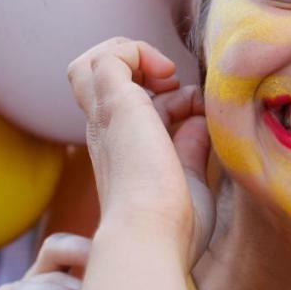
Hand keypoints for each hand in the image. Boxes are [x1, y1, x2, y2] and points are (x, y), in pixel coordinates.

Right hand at [66, 38, 212, 267]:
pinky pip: (109, 55)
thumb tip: (198, 119)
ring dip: (134, 57)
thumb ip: (190, 145)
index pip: (127, 106)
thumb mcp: (188, 177)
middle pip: (97, 79)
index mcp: (119, 151)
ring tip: (166, 80)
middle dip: (139, 69)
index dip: (165, 98)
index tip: (193, 116)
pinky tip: (166, 78)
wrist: (152, 237)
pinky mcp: (114, 105)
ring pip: (92, 62)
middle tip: (173, 90)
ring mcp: (105, 117)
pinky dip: (139, 52)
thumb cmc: (172, 227)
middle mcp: (105, 132)